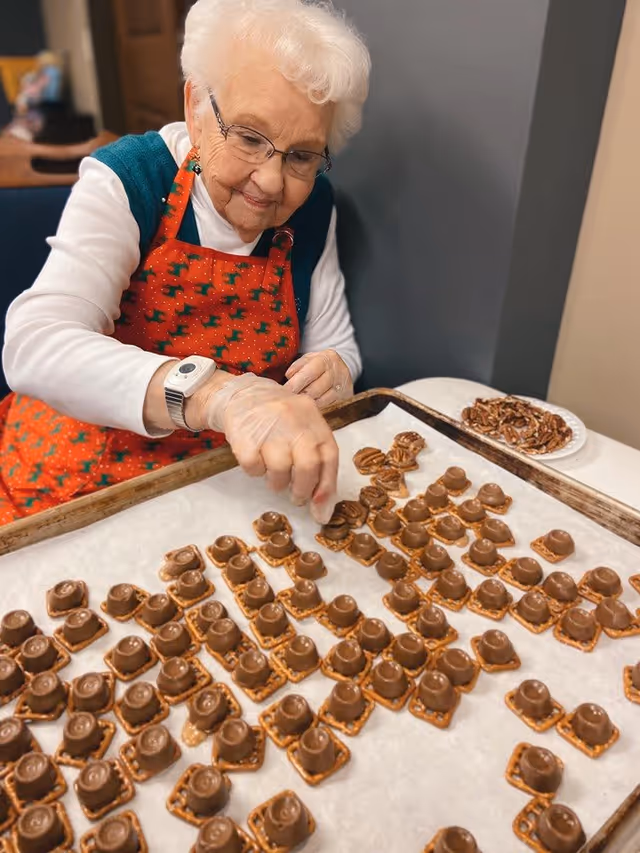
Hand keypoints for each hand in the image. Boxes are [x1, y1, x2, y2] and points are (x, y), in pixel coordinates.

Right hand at [205, 373, 337, 522]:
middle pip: (308, 465)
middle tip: (297, 497)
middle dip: (303, 489)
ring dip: (278, 482)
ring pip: (280, 470)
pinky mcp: (245, 435)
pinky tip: (257, 461)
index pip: (328, 456)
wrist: (242, 394)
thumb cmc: (279, 420)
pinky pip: (254, 467)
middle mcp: (294, 420)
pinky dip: (256, 472)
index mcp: (313, 418)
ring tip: (274, 475)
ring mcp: (268, 427)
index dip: (327, 485)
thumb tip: (323, 510)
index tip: (320, 508)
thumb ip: (316, 462)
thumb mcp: (302, 428)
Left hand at [284, 350, 352, 407]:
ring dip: (307, 404)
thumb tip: (288, 376)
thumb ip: (298, 366)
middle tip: (288, 400)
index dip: (296, 383)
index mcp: (327, 358)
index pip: (310, 372)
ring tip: (297, 404)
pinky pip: (328, 407)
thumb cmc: (319, 365)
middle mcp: (337, 371)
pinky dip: (316, 408)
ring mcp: (342, 386)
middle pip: (315, 389)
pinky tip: (309, 408)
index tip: (285, 390)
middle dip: (299, 395)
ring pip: (321, 400)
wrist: (341, 370)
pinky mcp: (345, 399)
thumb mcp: (309, 359)